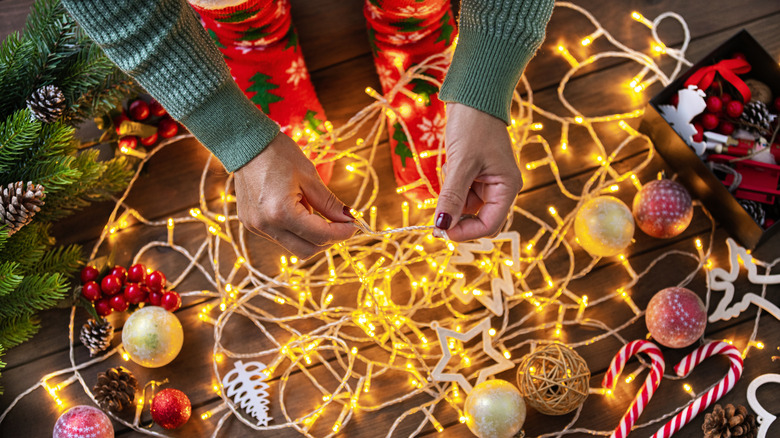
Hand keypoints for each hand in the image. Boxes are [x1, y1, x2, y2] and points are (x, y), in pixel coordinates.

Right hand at [233, 132, 355, 258]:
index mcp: (281, 213)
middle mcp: (266, 226)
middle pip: (307, 251)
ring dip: (311, 235)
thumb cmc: (279, 154)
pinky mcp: (251, 224)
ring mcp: (256, 227)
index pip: (320, 236)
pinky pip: (280, 237)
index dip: (342, 233)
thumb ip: (329, 204)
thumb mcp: (310, 177)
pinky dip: (295, 230)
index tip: (354, 225)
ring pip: (294, 246)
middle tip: (341, 224)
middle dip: (328, 240)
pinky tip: (296, 208)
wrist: (246, 143)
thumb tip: (348, 219)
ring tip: (312, 208)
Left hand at [433, 103, 521, 240]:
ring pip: (466, 205)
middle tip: (437, 209)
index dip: (466, 232)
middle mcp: (501, 188)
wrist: (473, 96)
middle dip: (458, 215)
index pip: (490, 224)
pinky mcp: (476, 174)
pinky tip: (450, 165)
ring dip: (452, 197)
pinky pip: (461, 191)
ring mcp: (488, 181)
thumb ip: (452, 197)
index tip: (441, 230)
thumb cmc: (473, 126)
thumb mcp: (461, 164)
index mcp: (507, 187)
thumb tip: (442, 226)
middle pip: (479, 218)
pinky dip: (451, 185)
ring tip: (449, 169)